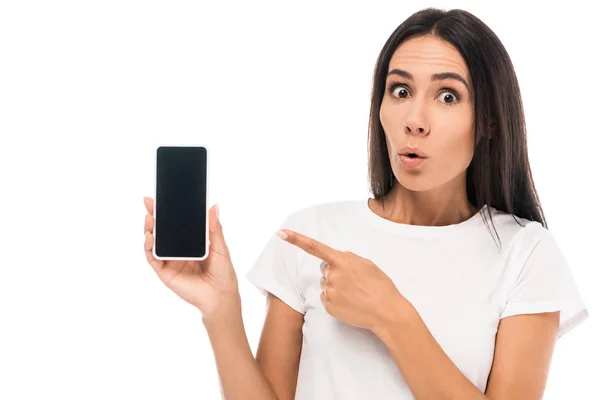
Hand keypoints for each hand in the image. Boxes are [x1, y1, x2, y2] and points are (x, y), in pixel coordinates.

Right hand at [143, 197, 239, 319]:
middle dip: (154, 215)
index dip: (169, 211)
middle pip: (162, 230)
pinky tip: (149, 237)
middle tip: (149, 201)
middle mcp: (178, 250)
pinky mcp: (165, 272)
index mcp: (190, 242)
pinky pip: (152, 258)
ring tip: (149, 218)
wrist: (221, 297)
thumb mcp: (220, 246)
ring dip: (149, 229)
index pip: (177, 223)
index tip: (163, 197)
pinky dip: (149, 247)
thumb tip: (214, 206)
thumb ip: (214, 228)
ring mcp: (170, 261)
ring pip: (154, 242)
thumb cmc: (223, 274)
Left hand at [277, 229, 409, 331]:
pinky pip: (326, 298)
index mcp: (342, 261)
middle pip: (324, 269)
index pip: (314, 247)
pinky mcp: (328, 307)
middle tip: (354, 281)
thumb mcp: (367, 264)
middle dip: (334, 272)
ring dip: (336, 287)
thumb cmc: (380, 286)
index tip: (280, 233)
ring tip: (355, 293)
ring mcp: (329, 292)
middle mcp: (332, 275)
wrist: (387, 312)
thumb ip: (348, 258)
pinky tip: (350, 303)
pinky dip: (336, 300)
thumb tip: (335, 260)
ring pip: (325, 284)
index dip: (295, 239)